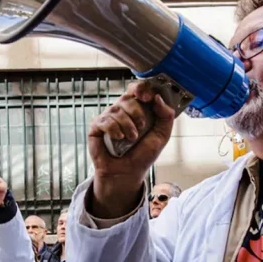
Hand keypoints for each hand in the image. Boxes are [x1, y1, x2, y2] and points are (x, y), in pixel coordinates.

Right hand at [88, 80, 174, 217]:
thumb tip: (158, 97)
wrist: (127, 173)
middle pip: (127, 97)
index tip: (147, 97)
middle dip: (137, 112)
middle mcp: (122, 110)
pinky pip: (104, 120)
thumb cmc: (142, 155)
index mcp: (137, 109)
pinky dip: (114, 129)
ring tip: (130, 139)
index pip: (137, 88)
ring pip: (116, 109)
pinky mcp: (96, 127)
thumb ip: (166, 116)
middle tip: (141, 127)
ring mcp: (108, 117)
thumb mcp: (162, 135)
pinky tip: (118, 138)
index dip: (142, 88)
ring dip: (127, 125)